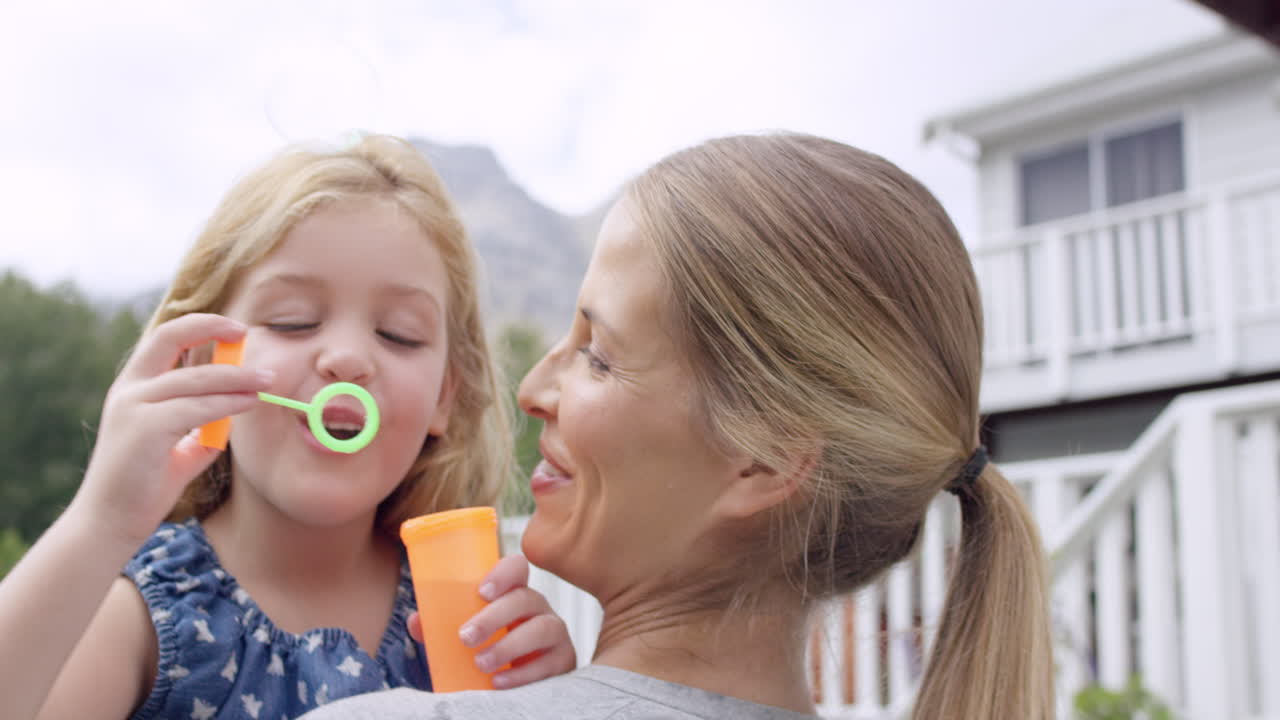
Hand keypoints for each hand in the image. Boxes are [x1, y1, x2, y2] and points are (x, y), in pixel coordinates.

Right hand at [70, 313, 273, 546]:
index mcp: (133, 387)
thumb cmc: (145, 483)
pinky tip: (248, 403)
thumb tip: (237, 404)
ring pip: (194, 379)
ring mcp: (133, 406)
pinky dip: (227, 402)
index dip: (199, 325)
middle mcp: (128, 389)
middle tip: (246, 332)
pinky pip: (196, 408)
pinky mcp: (144, 428)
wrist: (111, 521)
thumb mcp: (178, 444)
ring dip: (236, 377)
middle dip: (211, 328)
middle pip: (170, 338)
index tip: (235, 329)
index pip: (164, 338)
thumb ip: (202, 422)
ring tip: (265, 380)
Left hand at [407, 555, 575, 688]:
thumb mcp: (463, 637)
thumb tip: (415, 621)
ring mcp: (555, 633)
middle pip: (525, 598)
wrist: (513, 687)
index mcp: (513, 593)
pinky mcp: (563, 660)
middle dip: (495, 616)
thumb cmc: (486, 650)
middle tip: (465, 637)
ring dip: (509, 645)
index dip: (504, 572)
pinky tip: (500, 682)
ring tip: (481, 663)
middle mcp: (538, 607)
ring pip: (542, 628)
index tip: (482, 591)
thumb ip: (439, 627)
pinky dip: (524, 674)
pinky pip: (551, 662)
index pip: (517, 567)